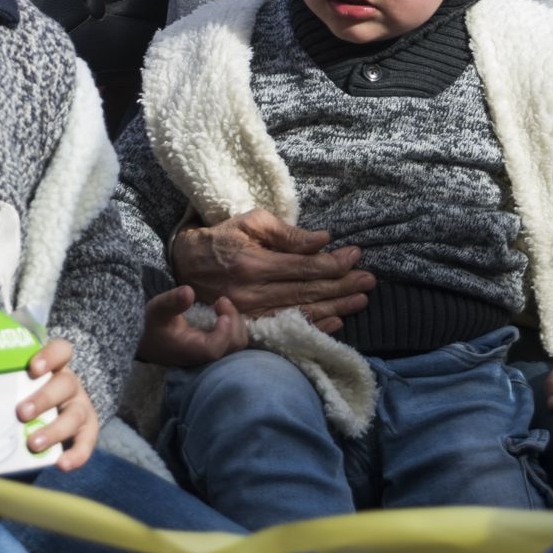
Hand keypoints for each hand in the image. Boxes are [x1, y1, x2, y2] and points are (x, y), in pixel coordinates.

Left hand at [19, 338, 101, 468]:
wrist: (49, 416)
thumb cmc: (23, 395)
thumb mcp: (16, 384)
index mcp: (54, 367)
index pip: (61, 351)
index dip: (50, 356)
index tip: (33, 368)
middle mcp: (70, 385)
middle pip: (65, 384)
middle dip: (43, 399)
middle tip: (21, 412)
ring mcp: (81, 408)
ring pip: (75, 415)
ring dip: (54, 430)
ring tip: (33, 444)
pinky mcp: (87, 432)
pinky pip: (86, 444)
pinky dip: (75, 455)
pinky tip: (61, 464)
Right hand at [139, 284, 250, 368]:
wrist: (151, 342)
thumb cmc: (154, 325)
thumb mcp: (157, 309)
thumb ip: (172, 301)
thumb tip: (189, 292)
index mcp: (189, 351)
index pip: (213, 349)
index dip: (222, 331)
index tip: (219, 305)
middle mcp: (205, 358)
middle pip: (232, 346)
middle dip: (233, 320)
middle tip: (220, 301)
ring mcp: (213, 356)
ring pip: (238, 344)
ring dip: (235, 322)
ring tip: (221, 305)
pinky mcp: (217, 351)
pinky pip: (235, 342)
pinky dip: (235, 326)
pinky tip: (223, 313)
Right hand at [167, 211, 372, 331]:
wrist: (184, 265)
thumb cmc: (221, 238)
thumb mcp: (250, 222)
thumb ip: (286, 234)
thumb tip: (322, 240)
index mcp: (253, 263)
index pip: (304, 268)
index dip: (334, 264)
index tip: (356, 255)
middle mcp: (253, 293)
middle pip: (308, 292)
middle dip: (343, 285)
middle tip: (369, 280)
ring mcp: (250, 314)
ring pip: (302, 312)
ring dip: (336, 307)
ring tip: (361, 300)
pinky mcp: (249, 326)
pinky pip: (288, 329)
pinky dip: (315, 326)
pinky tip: (336, 322)